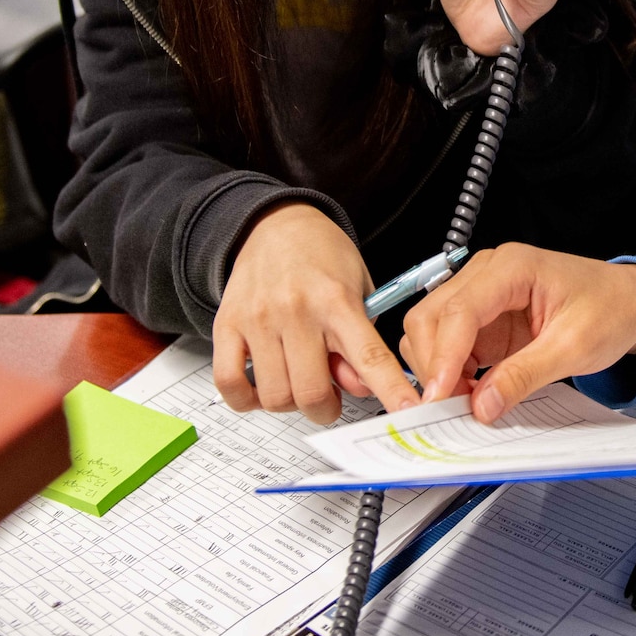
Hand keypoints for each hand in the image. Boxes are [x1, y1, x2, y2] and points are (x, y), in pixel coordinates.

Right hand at [211, 203, 420, 423]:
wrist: (276, 223)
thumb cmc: (324, 258)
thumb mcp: (360, 289)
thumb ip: (363, 343)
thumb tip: (360, 389)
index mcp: (337, 301)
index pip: (370, 356)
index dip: (391, 389)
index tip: (409, 412)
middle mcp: (296, 311)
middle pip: (312, 393)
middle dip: (326, 409)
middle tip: (329, 397)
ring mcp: (258, 320)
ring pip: (275, 396)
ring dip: (291, 403)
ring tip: (297, 380)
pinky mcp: (226, 325)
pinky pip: (230, 385)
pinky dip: (248, 399)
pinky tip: (263, 386)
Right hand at [399, 242, 635, 422]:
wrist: (628, 302)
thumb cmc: (611, 307)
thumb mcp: (575, 346)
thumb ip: (525, 375)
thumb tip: (482, 404)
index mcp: (512, 267)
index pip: (459, 310)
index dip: (443, 356)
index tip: (439, 395)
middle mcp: (488, 275)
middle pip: (430, 316)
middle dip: (431, 364)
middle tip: (447, 407)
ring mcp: (481, 296)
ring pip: (429, 330)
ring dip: (435, 369)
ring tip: (461, 402)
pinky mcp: (482, 320)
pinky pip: (447, 345)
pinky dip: (447, 372)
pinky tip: (466, 393)